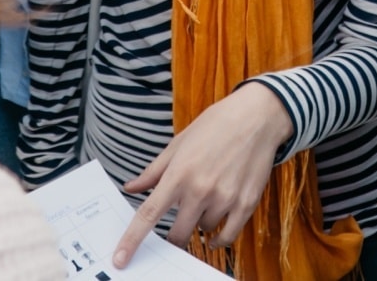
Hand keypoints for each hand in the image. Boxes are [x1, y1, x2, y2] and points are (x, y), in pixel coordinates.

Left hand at [112, 83, 292, 267]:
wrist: (256, 117)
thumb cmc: (215, 126)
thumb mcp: (178, 143)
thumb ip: (153, 171)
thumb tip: (130, 187)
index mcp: (179, 174)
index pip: (149, 214)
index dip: (132, 240)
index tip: (120, 259)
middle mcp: (200, 189)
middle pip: (177, 234)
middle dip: (173, 236)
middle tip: (176, 226)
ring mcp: (225, 198)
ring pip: (203, 231)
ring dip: (200, 224)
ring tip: (208, 200)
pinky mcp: (246, 204)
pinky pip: (227, 236)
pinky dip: (219, 238)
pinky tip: (215, 233)